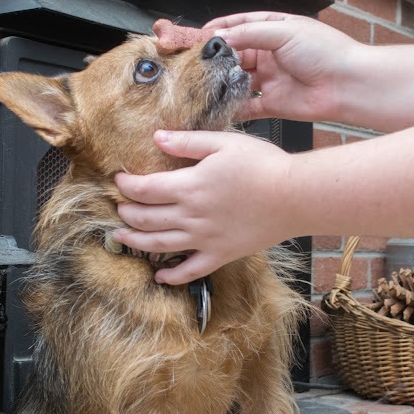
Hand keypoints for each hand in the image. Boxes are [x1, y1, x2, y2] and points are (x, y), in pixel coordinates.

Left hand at [114, 130, 295, 284]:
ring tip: (120, 237)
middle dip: (127, 213)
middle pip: (147, 218)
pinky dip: (173, 277)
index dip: (127, 185)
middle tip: (119, 208)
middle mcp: (191, 216)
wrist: (294, 197)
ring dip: (135, 242)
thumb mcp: (223, 143)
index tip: (118, 181)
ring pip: (160, 245)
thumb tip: (156, 137)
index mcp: (190, 187)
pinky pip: (191, 271)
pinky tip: (160, 277)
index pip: (145, 189)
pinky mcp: (220, 255)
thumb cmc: (263, 165)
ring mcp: (204, 239)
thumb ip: (187, 142)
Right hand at [205, 12, 362, 122]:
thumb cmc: (325, 52)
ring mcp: (271, 80)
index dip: (221, 30)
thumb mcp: (284, 31)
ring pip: (239, 81)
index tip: (202, 36)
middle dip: (219, 59)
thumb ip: (250, 34)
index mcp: (276, 31)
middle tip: (202, 63)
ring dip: (224, 82)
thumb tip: (223, 38)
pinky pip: (247, 107)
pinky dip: (234, 108)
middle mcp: (271, 55)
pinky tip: (222, 106)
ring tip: (210, 83)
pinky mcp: (272, 104)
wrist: (346, 85)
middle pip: (237, 55)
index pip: (242, 26)